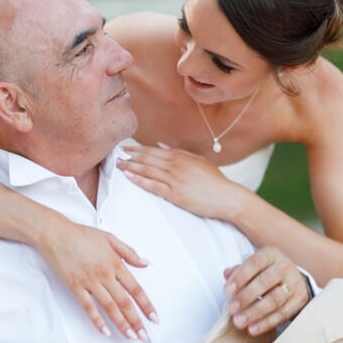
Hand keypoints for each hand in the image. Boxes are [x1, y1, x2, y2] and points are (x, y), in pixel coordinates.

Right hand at [42, 219, 157, 339]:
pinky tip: (105, 331)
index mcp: (115, 263)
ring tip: (130, 336)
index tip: (154, 318)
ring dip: (121, 323)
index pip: (135, 289)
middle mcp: (105, 274)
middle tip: (144, 336)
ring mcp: (90, 282)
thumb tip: (145, 264)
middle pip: (124, 302)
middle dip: (136, 321)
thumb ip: (129, 252)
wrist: (56, 234)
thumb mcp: (110, 238)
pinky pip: (88, 307)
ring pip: (109, 307)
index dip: (146, 305)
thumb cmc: (82, 235)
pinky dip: (97, 320)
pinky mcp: (75, 287)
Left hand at [117, 144, 245, 220]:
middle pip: (147, 158)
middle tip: (115, 155)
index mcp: (181, 156)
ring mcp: (174, 179)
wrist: (227, 197)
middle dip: (130, 156)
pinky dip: (139, 180)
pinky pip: (153, 185)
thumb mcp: (199, 160)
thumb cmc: (215, 180)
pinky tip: (129, 177)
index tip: (125, 148)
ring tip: (118, 165)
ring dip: (131, 167)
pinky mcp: (175, 193)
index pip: (153, 151)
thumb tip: (162, 146)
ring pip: (147, 170)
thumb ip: (180, 152)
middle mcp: (175, 165)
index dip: (137, 149)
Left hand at [223, 247, 309, 335]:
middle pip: (265, 282)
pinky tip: (253, 329)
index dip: (240, 277)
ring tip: (239, 322)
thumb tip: (227, 275)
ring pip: (275, 299)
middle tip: (232, 309)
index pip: (255, 263)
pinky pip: (282, 314)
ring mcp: (295, 283)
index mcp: (271, 255)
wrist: (294, 281)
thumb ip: (239, 271)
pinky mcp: (300, 300)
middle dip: (246, 296)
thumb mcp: (253, 268)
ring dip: (255, 312)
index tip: (227, 290)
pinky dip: (266, 323)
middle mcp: (284, 266)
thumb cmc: (266, 274)